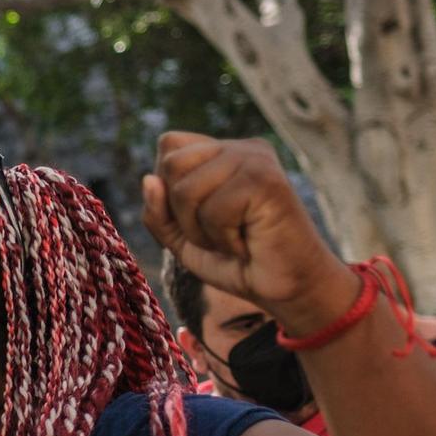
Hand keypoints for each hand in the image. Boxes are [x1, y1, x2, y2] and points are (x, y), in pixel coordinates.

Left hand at [142, 133, 358, 334]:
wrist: (287, 289)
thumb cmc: (237, 262)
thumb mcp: (182, 239)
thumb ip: (158, 211)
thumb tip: (148, 179)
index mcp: (221, 152)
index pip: (169, 146)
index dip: (169, 190)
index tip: (201, 218)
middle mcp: (240, 147)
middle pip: (171, 164)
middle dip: (182, 214)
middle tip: (219, 233)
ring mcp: (255, 159)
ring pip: (186, 190)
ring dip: (202, 231)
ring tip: (234, 239)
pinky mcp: (267, 180)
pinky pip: (214, 210)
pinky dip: (223, 239)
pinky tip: (248, 243)